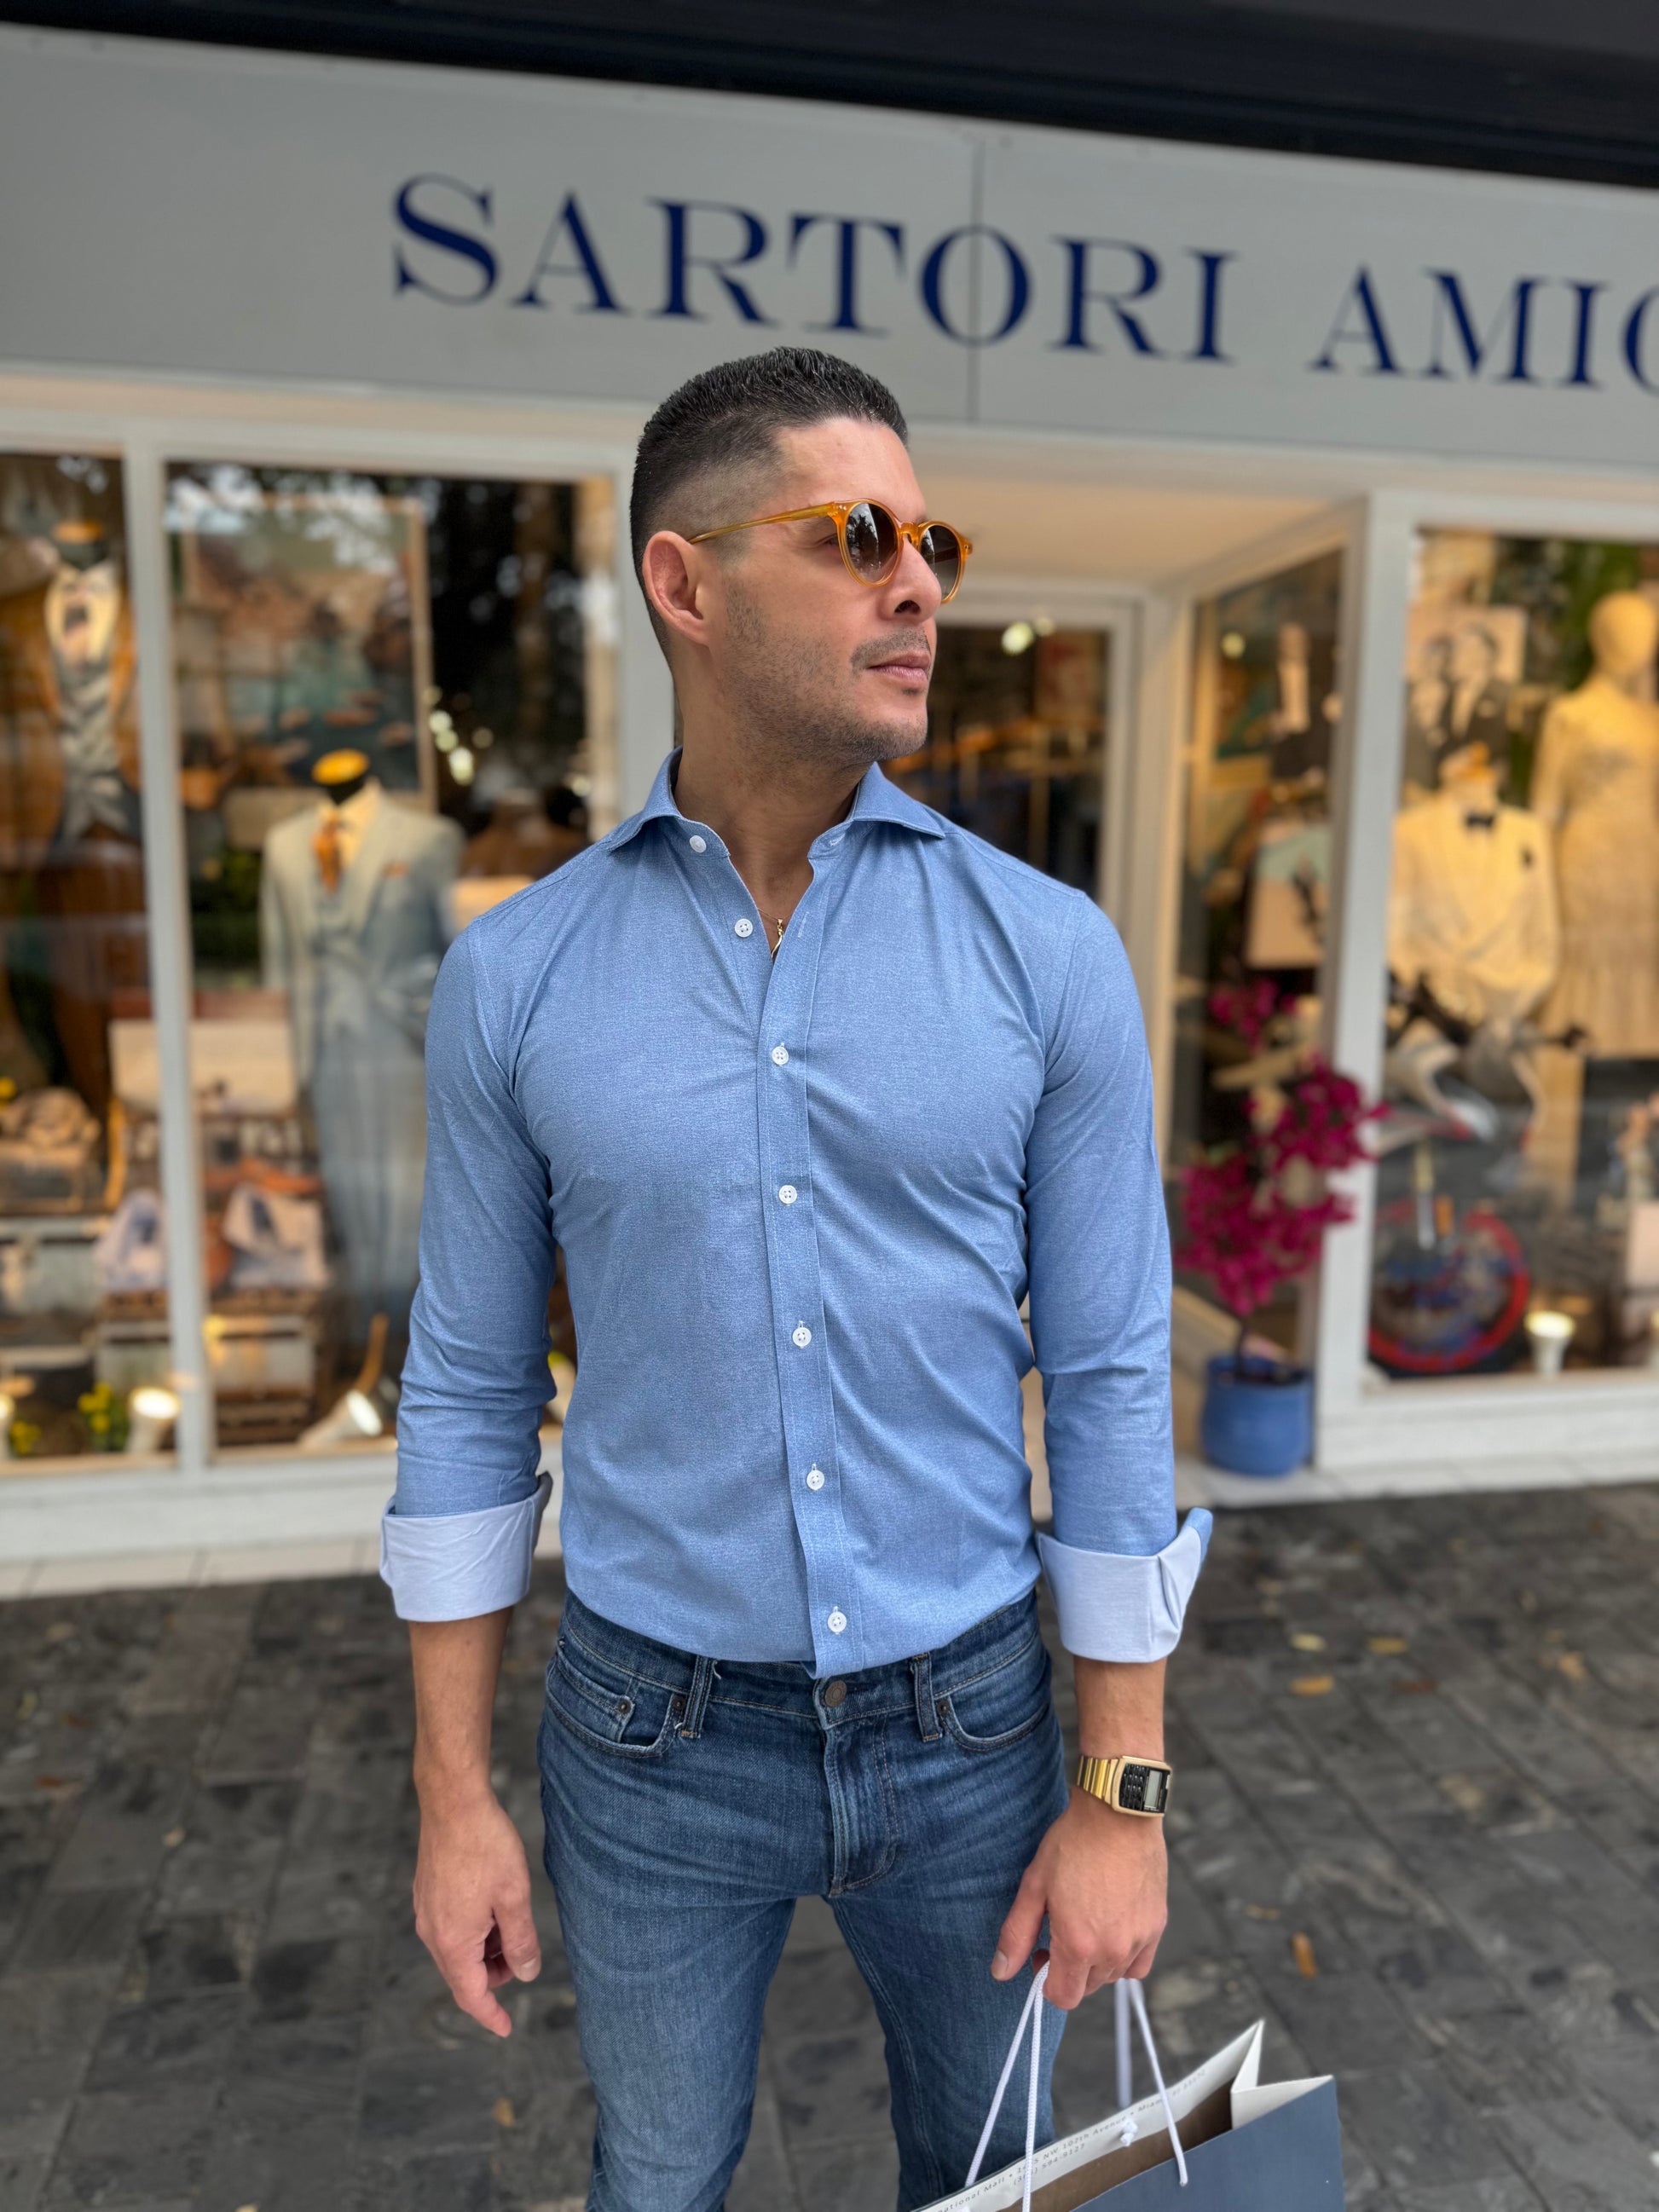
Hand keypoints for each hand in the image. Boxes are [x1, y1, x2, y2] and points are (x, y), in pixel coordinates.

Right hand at [413, 1786, 540, 2037]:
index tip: (507, 2029)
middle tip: (522, 1955)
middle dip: (493, 1975)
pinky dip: (473, 1931)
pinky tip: (493, 1907)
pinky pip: (450, 1928)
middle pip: (463, 1975)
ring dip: (485, 1951)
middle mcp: (432, 1933)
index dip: (491, 2016)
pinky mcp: (426, 1894)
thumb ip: (520, 1941)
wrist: (453, 1802)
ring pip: (457, 1950)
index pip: (471, 1996)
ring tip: (512, 1923)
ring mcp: (426, 1912)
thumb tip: (526, 1974)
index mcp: (452, 1942)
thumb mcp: (514, 1897)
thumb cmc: (485, 1847)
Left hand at [991, 1791, 1166, 2010]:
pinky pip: (1139, 1963)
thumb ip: (1016, 1935)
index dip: (1046, 1983)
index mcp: (1078, 1944)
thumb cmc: (1074, 1844)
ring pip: (1113, 1975)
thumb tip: (1001, 1972)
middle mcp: (1112, 1950)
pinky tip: (1112, 1930)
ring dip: (1096, 1964)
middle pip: (1088, 1988)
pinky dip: (1124, 1957)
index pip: (1063, 1997)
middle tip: (1059, 1933)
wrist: (1118, 1814)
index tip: (1041, 1956)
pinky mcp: (1157, 1926)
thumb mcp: (1034, 1886)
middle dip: (1069, 1971)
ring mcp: (1138, 1939)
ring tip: (1086, 1925)